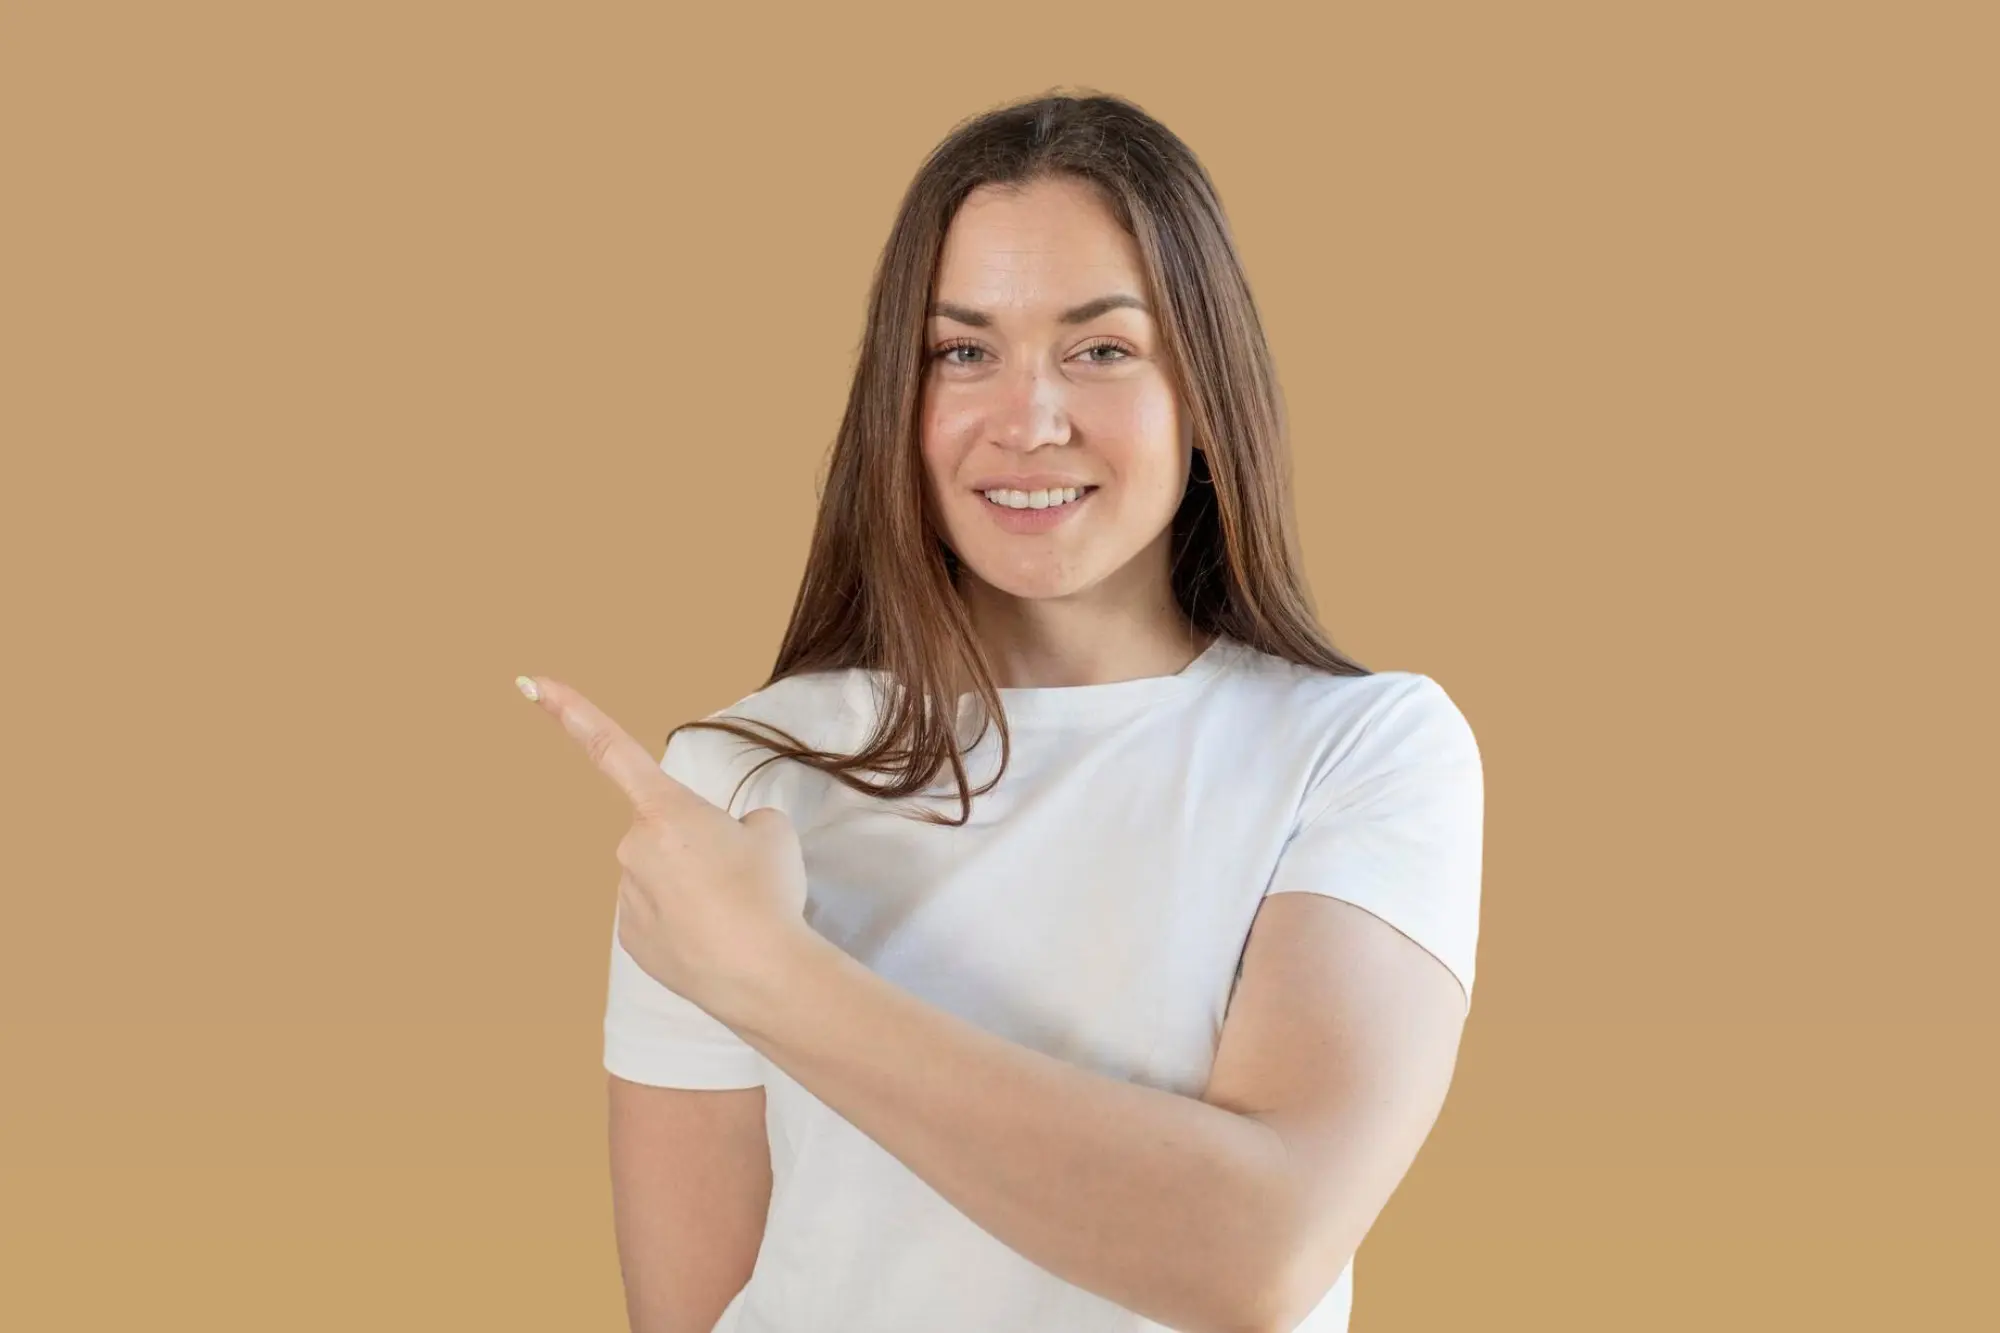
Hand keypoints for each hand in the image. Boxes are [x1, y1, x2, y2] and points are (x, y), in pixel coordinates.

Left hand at [516, 673, 811, 1015]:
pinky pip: (658, 915)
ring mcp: (626, 897)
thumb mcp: (772, 833)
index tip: (532, 683)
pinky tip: (712, 939)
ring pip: (662, 877)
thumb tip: (729, 842)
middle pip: (665, 832)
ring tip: (732, 913)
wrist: (762, 975)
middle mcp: (631, 848)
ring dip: (693, 887)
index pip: (611, 748)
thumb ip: (743, 822)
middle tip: (740, 876)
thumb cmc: (767, 893)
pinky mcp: (630, 941)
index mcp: (664, 809)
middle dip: (697, 846)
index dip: (571, 712)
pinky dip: (684, 923)